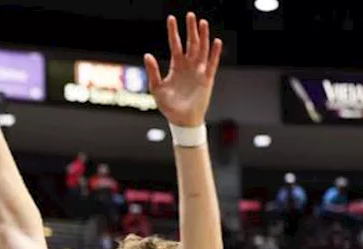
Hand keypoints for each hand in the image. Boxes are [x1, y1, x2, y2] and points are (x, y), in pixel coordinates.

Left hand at [144, 13, 222, 127]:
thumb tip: (147, 55)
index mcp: (176, 67)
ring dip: (203, 37)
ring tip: (202, 23)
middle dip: (190, 29)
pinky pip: (212, 64)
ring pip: (202, 50)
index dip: (173, 32)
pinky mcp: (207, 79)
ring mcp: (199, 71)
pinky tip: (216, 42)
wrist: (182, 120)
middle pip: (190, 43)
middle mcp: (188, 66)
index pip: (175, 45)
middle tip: (190, 15)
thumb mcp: (157, 88)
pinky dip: (214, 53)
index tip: (171, 18)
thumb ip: (153, 71)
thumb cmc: (168, 106)